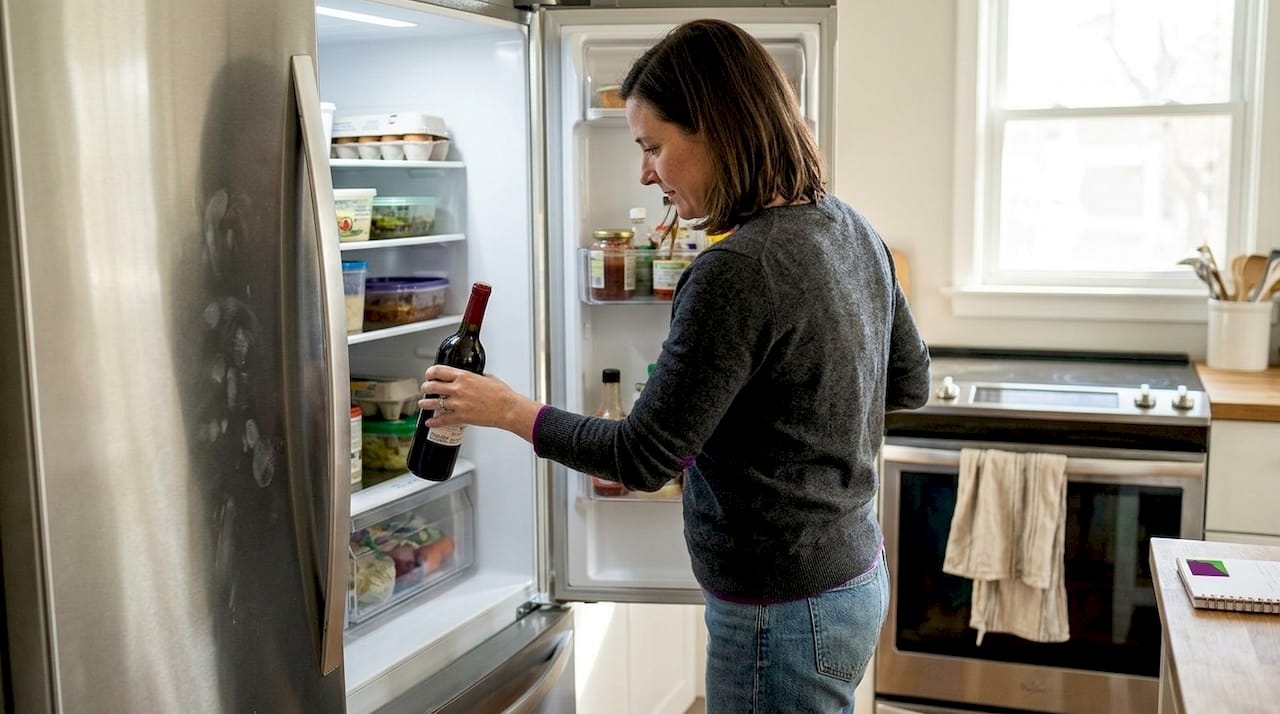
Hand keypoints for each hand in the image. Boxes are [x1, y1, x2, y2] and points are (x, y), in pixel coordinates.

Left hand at [419, 365, 541, 442]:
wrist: (508, 409)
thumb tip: (475, 377)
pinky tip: (430, 422)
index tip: (429, 375)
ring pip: (432, 403)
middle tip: (425, 389)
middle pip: (431, 386)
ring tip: (422, 404)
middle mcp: (458, 389)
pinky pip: (441, 419)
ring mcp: (458, 403)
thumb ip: (476, 376)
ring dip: (424, 404)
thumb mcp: (488, 378)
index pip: (438, 371)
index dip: (429, 373)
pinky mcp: (460, 417)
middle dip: (425, 388)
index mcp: (464, 376)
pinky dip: (433, 422)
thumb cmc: (501, 394)